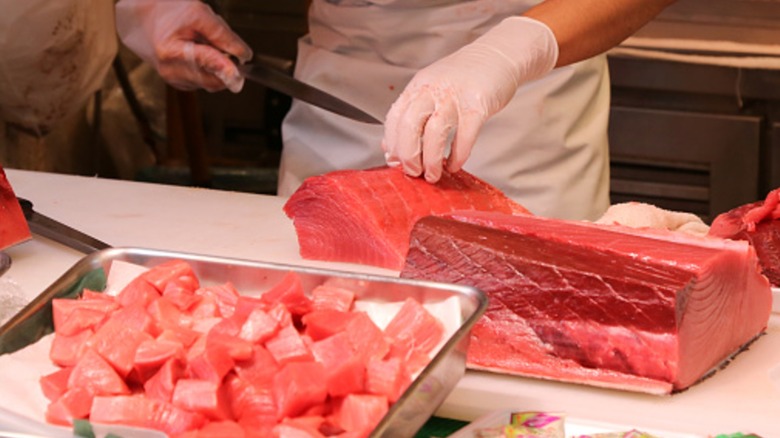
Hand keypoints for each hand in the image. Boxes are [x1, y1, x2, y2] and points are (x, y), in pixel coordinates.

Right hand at [115, 0, 252, 92]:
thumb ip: (222, 35)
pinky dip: (210, 70)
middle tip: (224, 47)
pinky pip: (206, 82)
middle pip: (214, 80)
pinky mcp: (179, 84)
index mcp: (171, 52)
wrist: (143, 19)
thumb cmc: (168, 12)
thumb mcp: (198, 13)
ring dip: (218, 67)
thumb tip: (243, 55)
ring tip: (205, 45)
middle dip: (226, 65)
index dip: (227, 68)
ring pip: (213, 82)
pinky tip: (200, 53)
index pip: (206, 63)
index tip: (239, 71)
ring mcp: (174, 80)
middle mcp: (171, 71)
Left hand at [381, 17, 558, 182]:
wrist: (497, 54)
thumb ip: (413, 113)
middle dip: (408, 155)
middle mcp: (432, 90)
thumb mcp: (432, 88)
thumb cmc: (464, 77)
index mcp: (418, 87)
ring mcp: (455, 96)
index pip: (395, 117)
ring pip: (434, 132)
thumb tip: (392, 146)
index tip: (396, 162)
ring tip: (433, 175)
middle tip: (413, 172)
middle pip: (409, 125)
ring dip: (431, 159)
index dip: (392, 143)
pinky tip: (455, 165)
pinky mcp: (478, 104)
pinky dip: (458, 154)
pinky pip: (465, 135)